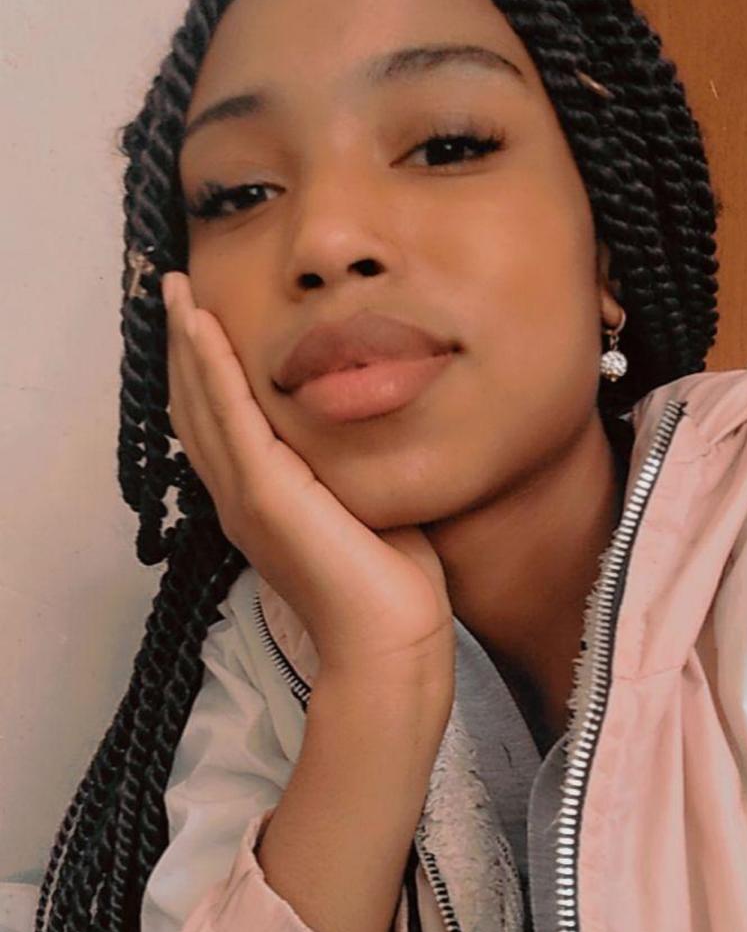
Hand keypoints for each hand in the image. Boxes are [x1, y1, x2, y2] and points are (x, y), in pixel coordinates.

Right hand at [163, 273, 455, 696]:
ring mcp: (244, 496)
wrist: (389, 638)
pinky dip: (210, 366)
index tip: (198, 325)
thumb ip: (350, 468)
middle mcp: (239, 499)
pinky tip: (198, 324)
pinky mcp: (263, 493)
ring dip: (186, 343)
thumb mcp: (366, 507)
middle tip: (172, 292)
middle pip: (196, 409)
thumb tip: (373, 424)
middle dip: (182, 348)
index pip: (218, 428)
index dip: (202, 375)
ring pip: (202, 404)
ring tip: (175, 292)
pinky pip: (228, 414)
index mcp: (259, 505)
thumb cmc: (390, 585)